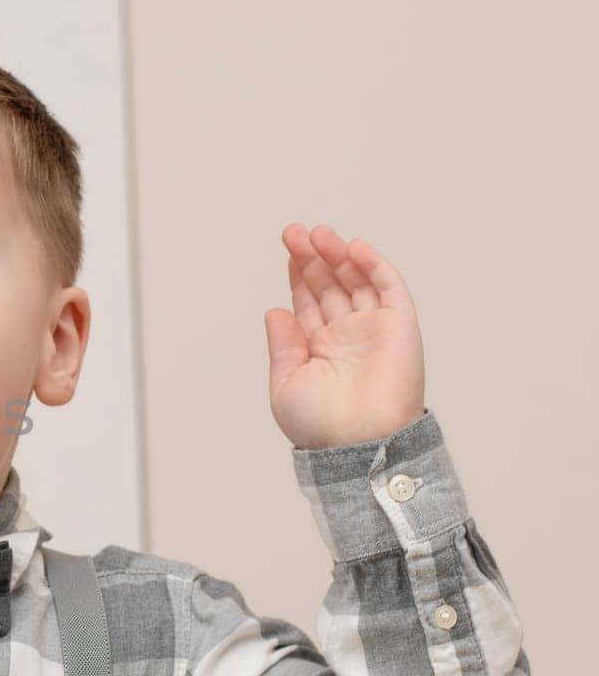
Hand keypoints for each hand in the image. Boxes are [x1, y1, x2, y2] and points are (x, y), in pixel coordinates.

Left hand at [264, 224, 425, 449]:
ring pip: (357, 281)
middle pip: (330, 285)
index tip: (288, 248)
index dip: (299, 273)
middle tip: (294, 231)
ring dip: (339, 255)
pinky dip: (373, 265)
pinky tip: (352, 247)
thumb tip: (274, 309)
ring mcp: (374, 329)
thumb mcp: (286, 384)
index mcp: (319, 349)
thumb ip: (283, 345)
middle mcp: (347, 335)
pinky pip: (389, 289)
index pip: (309, 301)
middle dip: (313, 257)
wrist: (358, 444)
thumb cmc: (320, 426)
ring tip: (318, 233)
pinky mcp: (400, 327)